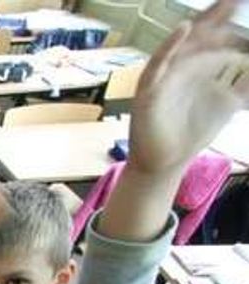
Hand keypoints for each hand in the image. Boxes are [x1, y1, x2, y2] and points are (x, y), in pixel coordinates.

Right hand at [128, 0, 248, 175]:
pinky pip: (157, 65)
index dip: (226, 17)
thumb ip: (244, 83)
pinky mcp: (149, 91)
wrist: (166, 162)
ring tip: (221, 7)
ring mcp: (163, 77)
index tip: (242, 0)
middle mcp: (179, 66)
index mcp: (198, 65)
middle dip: (217, 14)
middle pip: (199, 33)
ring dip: (201, 25)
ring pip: (182, 45)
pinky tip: (183, 29)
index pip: (214, 34)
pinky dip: (169, 47)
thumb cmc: (191, 132)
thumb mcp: (228, 101)